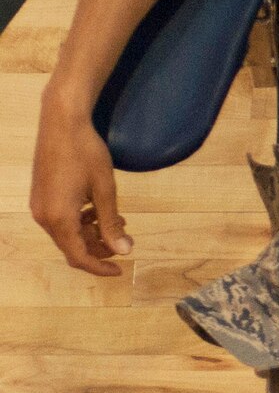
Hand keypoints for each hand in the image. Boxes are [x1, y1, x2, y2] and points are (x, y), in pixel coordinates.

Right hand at [31, 96, 132, 276]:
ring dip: (91, 233)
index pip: (79, 257)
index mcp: (59, 219)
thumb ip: (111, 223)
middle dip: (99, 248)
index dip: (100, 267)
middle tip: (125, 238)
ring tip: (118, 220)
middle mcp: (44, 217)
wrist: (61, 122)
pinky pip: (60, 220)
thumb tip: (124, 251)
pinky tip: (98, 209)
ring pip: (67, 234)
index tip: (121, 269)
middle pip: (72, 247)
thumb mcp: (105, 190)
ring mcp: (40, 207)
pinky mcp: (40, 197)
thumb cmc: (86, 153)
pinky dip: (80, 222)